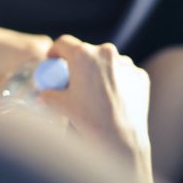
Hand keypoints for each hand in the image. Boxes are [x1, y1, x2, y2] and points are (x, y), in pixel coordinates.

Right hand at [38, 35, 154, 182]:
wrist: (122, 139)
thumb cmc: (90, 120)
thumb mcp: (61, 105)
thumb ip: (49, 94)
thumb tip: (43, 94)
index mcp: (83, 55)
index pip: (63, 42)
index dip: (56, 51)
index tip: (54, 61)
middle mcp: (105, 52)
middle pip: (86, 52)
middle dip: (78, 64)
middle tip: (74, 81)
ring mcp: (126, 63)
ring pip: (106, 62)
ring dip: (99, 71)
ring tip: (95, 94)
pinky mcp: (140, 75)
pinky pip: (123, 73)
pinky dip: (116, 81)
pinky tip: (112, 98)